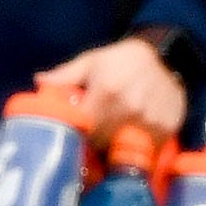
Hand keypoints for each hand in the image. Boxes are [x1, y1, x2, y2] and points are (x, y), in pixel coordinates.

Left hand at [37, 36, 188, 141]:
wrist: (166, 55)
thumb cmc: (122, 60)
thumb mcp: (92, 62)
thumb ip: (65, 75)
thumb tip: (39, 82)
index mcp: (106, 90)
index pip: (84, 128)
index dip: (78, 135)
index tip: (76, 136)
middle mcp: (129, 107)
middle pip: (102, 142)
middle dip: (95, 142)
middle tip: (94, 138)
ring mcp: (149, 119)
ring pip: (124, 148)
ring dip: (117, 147)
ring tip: (114, 137)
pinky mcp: (166, 128)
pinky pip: (146, 149)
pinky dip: (139, 146)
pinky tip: (135, 135)